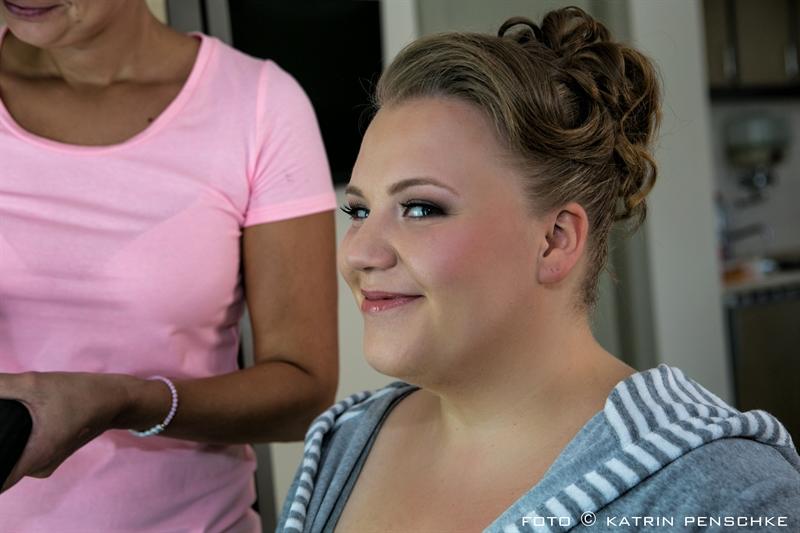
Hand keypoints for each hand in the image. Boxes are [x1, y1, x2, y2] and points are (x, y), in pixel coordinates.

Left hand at [0, 371, 131, 492]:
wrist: (116, 398)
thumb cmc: (78, 394)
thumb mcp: (33, 383)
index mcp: (32, 460)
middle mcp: (37, 470)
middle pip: (4, 461)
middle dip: (0, 439)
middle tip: (4, 412)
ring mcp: (45, 465)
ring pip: (15, 456)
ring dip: (10, 437)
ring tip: (15, 413)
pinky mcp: (52, 456)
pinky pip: (26, 452)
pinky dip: (22, 438)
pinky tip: (27, 418)